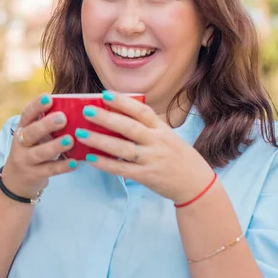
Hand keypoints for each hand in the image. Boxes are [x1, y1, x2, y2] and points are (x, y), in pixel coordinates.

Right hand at [2, 94, 77, 197]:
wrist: (16, 180)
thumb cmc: (33, 149)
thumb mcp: (35, 135)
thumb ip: (48, 123)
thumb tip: (75, 107)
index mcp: (22, 128)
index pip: (26, 114)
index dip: (36, 105)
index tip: (48, 97)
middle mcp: (21, 143)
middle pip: (31, 133)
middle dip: (46, 125)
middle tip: (63, 118)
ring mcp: (25, 160)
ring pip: (39, 153)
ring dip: (55, 146)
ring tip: (70, 140)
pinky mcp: (34, 175)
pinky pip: (49, 170)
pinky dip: (62, 166)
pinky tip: (75, 162)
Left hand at [75, 90, 214, 203]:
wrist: (195, 184)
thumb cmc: (177, 156)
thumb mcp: (167, 136)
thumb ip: (147, 127)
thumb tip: (117, 115)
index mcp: (161, 129)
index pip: (142, 111)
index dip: (123, 102)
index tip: (105, 94)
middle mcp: (156, 142)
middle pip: (129, 128)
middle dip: (106, 118)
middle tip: (86, 111)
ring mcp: (151, 160)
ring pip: (122, 149)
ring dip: (99, 141)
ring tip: (81, 134)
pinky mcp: (146, 176)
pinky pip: (122, 169)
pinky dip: (105, 164)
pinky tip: (90, 158)